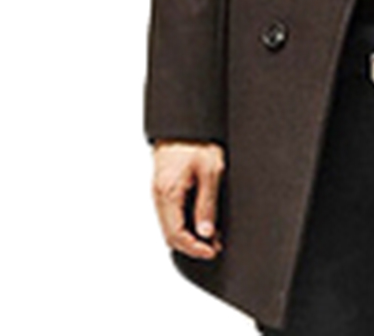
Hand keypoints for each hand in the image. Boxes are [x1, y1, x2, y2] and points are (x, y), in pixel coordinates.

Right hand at [152, 140, 224, 259]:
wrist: (184, 123)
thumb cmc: (196, 141)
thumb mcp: (210, 172)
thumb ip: (207, 204)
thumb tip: (206, 232)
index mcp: (168, 194)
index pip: (176, 235)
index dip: (194, 248)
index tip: (212, 251)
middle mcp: (159, 196)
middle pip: (170, 235)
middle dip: (192, 246)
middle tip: (214, 247)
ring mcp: (159, 192)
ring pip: (169, 226)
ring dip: (188, 235)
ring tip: (211, 236)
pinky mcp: (164, 187)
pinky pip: (170, 214)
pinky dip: (184, 223)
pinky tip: (200, 220)